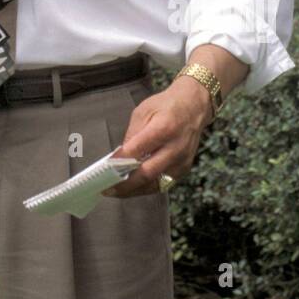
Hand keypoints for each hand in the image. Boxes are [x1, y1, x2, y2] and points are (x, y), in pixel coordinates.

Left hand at [101, 76, 211, 197]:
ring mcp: (182, 161)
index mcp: (164, 128)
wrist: (194, 106)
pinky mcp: (184, 168)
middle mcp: (175, 148)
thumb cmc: (166, 106)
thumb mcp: (144, 111)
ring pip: (155, 184)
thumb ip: (132, 134)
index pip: (137, 151)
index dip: (119, 161)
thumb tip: (120, 155)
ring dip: (134, 190)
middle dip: (125, 184)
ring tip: (116, 192)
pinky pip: (162, 183)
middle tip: (107, 189)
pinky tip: (133, 187)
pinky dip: (146, 187)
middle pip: (147, 173)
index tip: (105, 168)